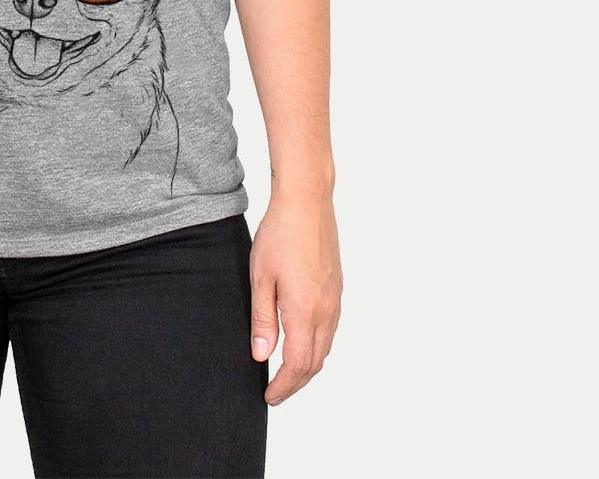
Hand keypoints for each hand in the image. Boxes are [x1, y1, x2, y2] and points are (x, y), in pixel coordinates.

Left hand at [249, 189, 341, 405]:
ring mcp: (335, 300)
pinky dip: (317, 346)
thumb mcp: (261, 278)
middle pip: (315, 362)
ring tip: (287, 373)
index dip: (283, 386)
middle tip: (276, 391)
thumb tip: (262, 355)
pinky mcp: (337, 289)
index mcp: (304, 311)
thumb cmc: (280, 234)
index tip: (269, 396)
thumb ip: (262, 320)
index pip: (297, 365)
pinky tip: (302, 342)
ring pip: (326, 347)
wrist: (307, 202)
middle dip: (295, 382)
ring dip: (308, 366)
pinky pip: (330, 330)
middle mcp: (326, 311)